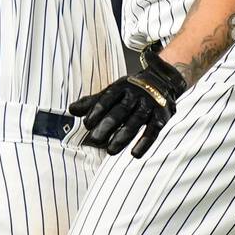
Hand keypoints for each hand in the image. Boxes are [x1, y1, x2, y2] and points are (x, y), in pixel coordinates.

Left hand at [69, 42, 186, 156]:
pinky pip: (153, 130)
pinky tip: (135, 154)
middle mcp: (136, 94)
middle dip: (107, 125)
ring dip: (123, 137)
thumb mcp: (112, 92)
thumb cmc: (131, 91)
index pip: (107, 98)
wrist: (162, 80)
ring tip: (110, 151)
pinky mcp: (161, 116)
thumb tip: (71, 110)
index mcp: (121, 87)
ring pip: (136, 121)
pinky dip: (145, 143)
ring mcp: (150, 105)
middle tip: (94, 140)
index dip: (97, 111)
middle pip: (120, 110)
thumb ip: (92, 102)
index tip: (87, 124)